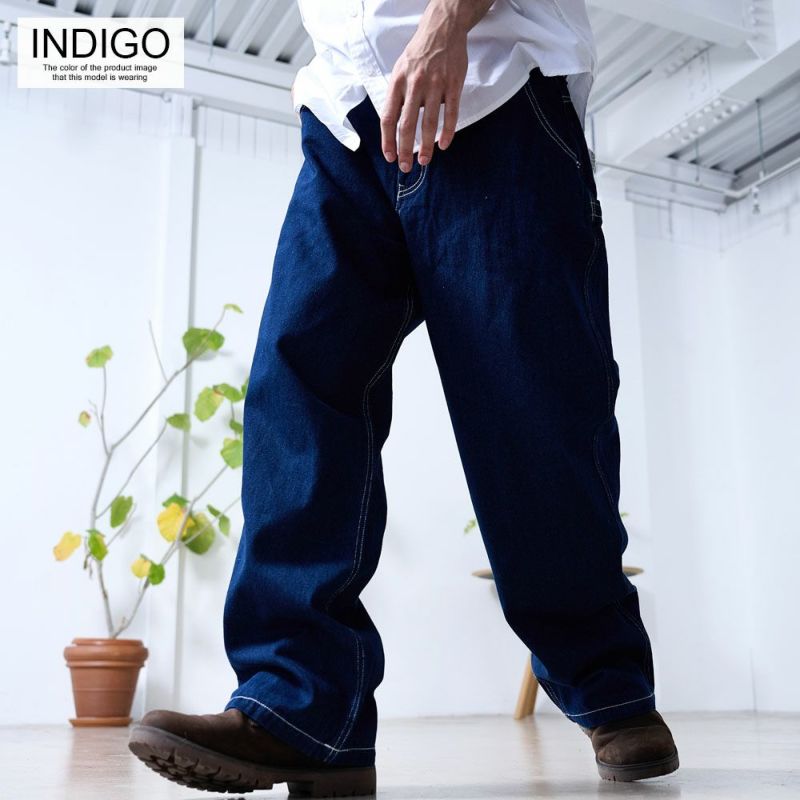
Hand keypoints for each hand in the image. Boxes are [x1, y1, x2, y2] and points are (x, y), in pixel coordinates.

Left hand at [380, 1, 470, 171]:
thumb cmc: (419, 53)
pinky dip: (447, 132)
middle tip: (405, 167)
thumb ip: (397, 96)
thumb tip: (393, 125)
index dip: (387, 140)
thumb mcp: (400, 70)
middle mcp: (414, 85)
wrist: (442, 29)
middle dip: (405, 150)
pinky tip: (444, 145)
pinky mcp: (453, 84)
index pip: (388, 117)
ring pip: (429, 122)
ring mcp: (435, 85)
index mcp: (397, 83)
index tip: (390, 156)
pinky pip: (451, 113)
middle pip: (407, 125)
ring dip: (425, 146)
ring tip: (424, 161)